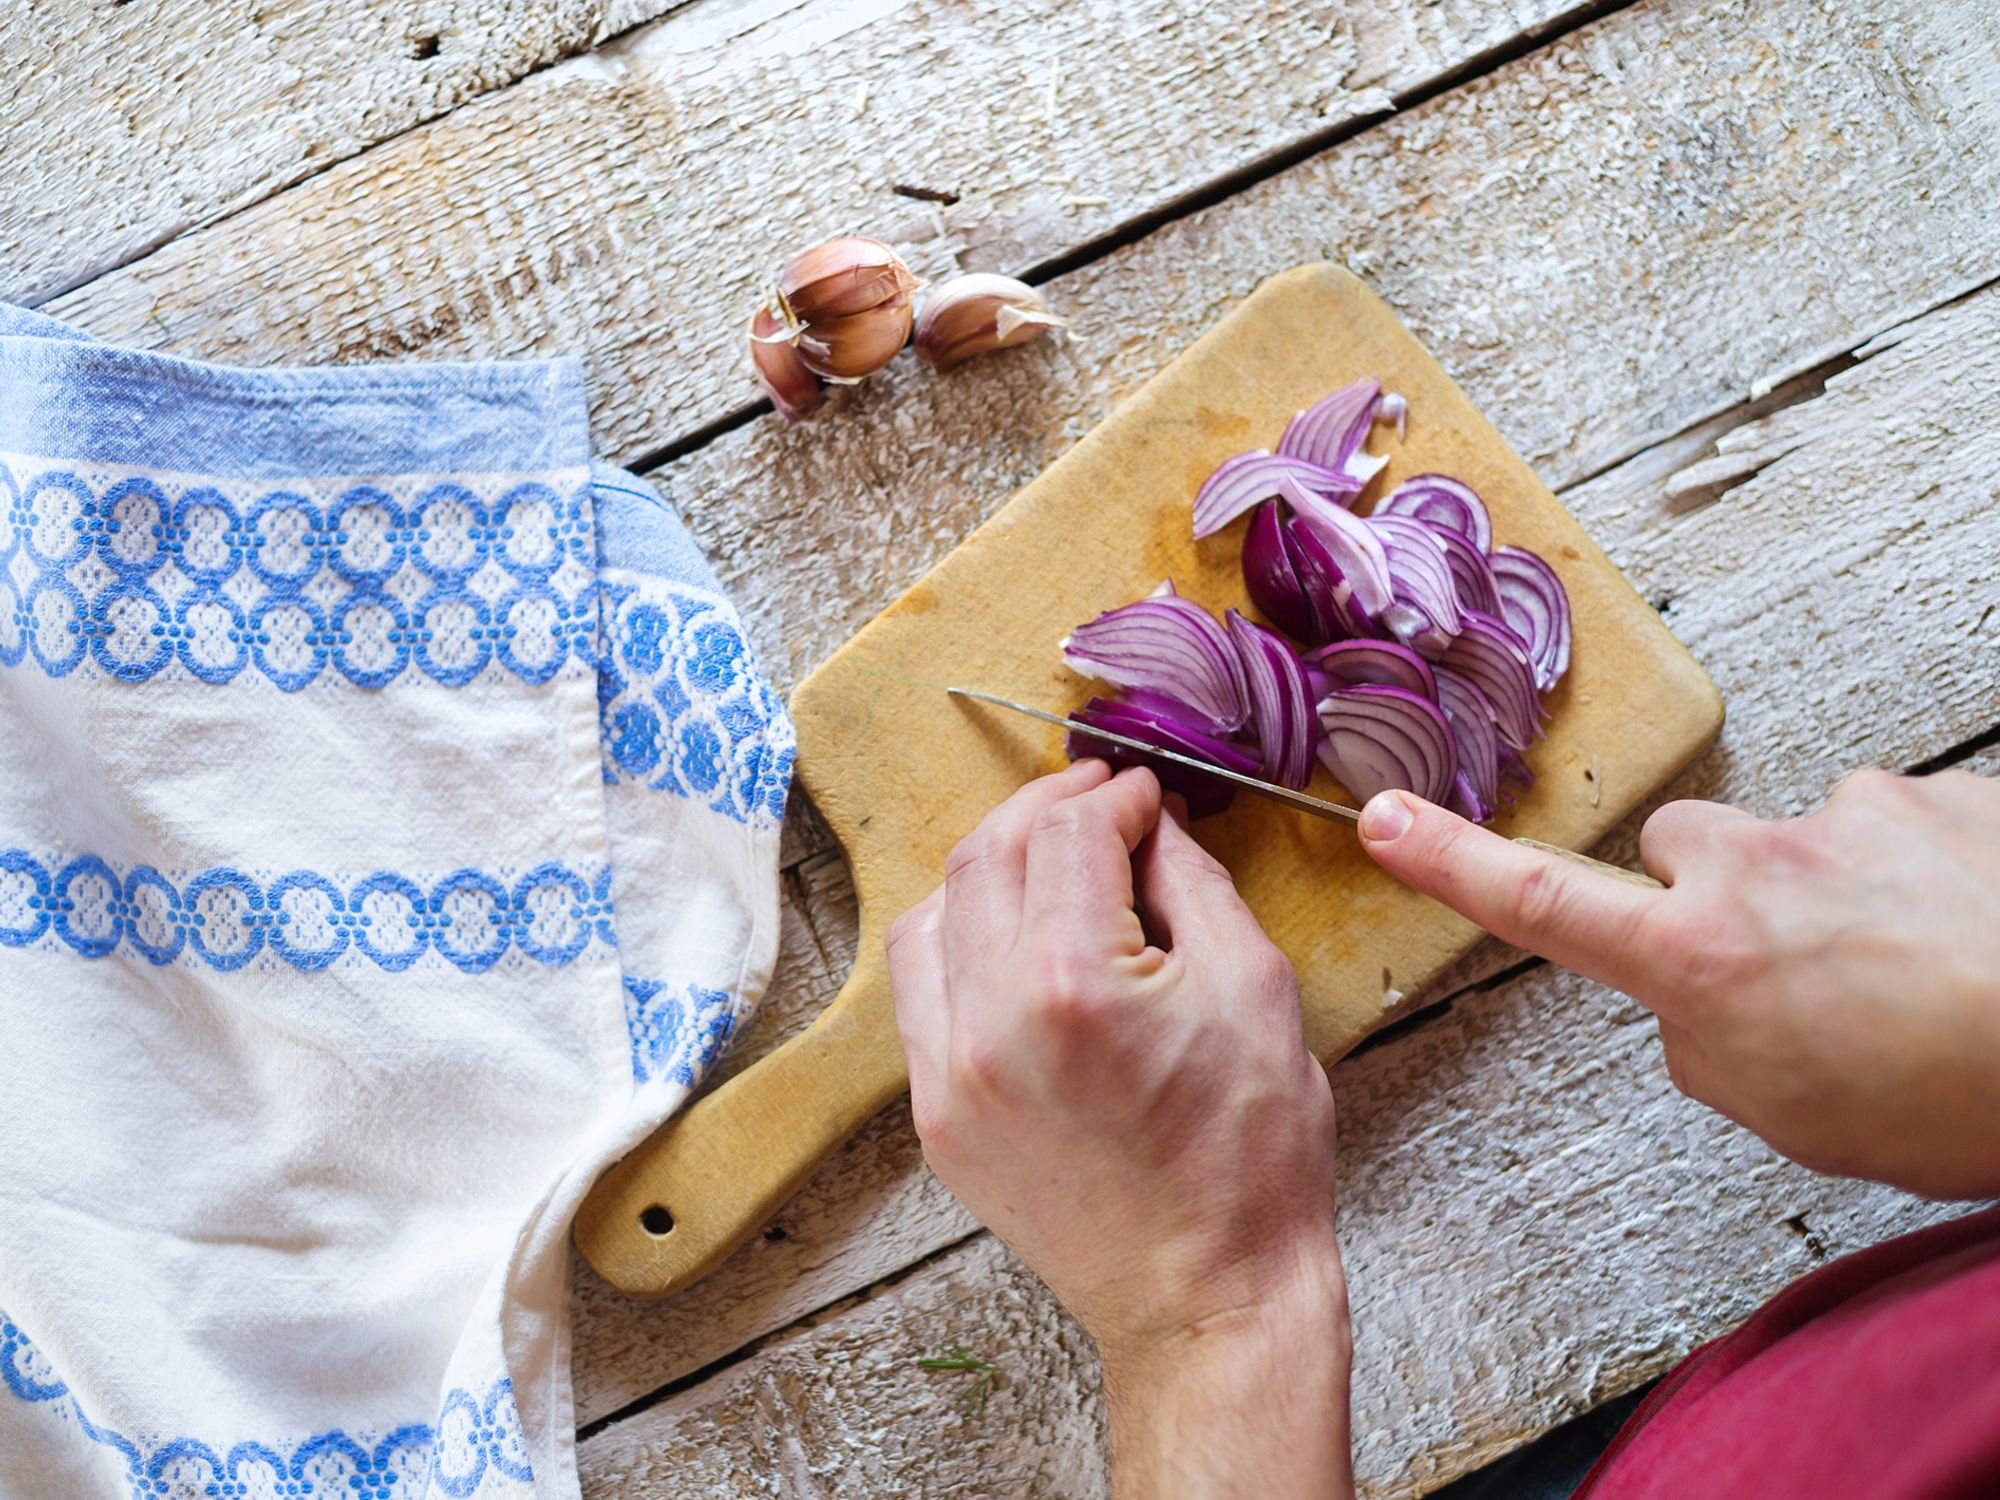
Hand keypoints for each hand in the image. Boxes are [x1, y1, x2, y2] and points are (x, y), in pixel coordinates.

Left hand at [889, 760, 1351, 1497]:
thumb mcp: (1252, 987)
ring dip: (990, 865)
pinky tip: (1002, 931)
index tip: (1144, 791)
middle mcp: (989, 1021)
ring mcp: (947, 1073)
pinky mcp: (934, 1115)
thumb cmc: (1250, 1158)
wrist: (1206, 1295)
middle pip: (990, 857)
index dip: (1113, 795)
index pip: (1070, 834)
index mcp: (1074, 984)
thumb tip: (1151, 822)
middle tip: (1099, 800)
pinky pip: (918, 990)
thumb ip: (1192, 881)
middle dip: (1047, 811)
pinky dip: (955, 937)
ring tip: (1048, 857)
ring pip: (934, 912)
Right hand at [1358, 768, 1999, 1197]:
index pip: (1539, 903)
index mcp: (1698, 960)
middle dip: (1719, 896)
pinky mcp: (1930, 793)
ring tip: (1915, 974)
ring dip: (1835, 894)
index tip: (1389, 824)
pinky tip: (1964, 935)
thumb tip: (1694, 1004)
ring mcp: (1847, 816)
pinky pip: (1893, 825)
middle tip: (1797, 970)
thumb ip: (1707, 1046)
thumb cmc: (1966, 1101)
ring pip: (1799, 843)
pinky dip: (1919, 875)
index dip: (1452, 864)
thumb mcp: (1794, 1117)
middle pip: (1684, 851)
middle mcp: (1754, 867)